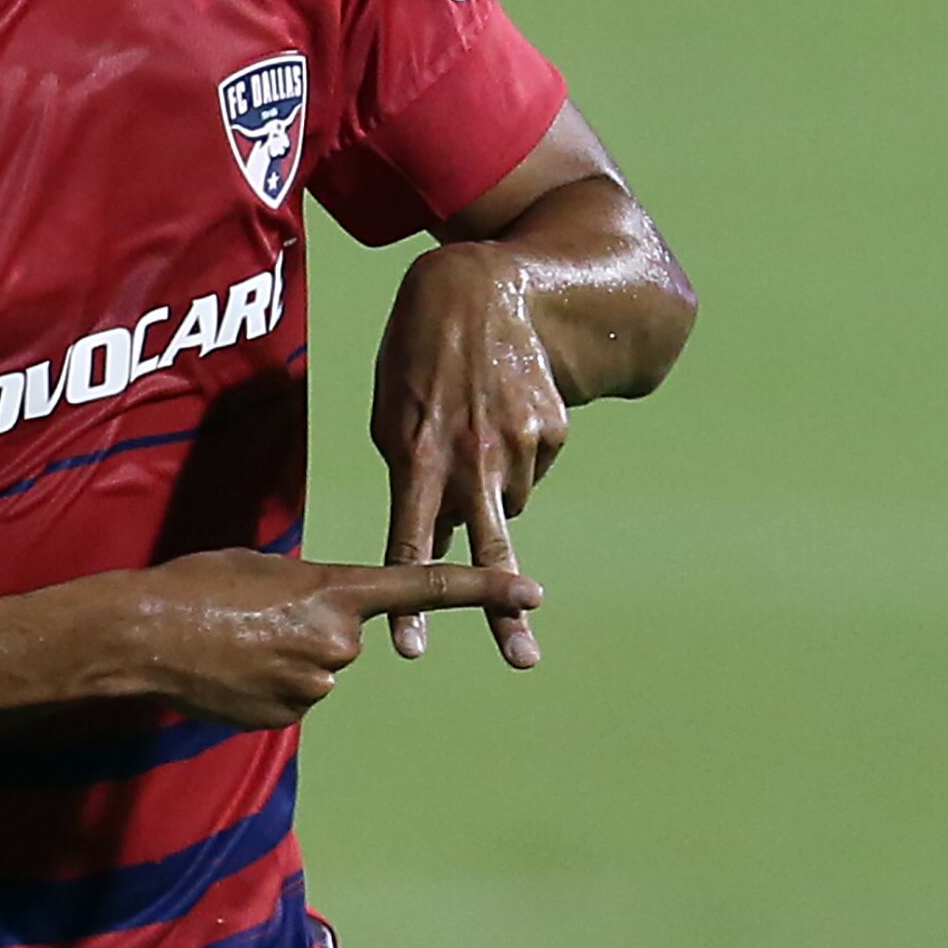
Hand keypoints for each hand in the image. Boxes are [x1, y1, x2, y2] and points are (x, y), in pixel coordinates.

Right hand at [124, 549, 542, 728]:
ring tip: (233, 642)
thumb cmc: (198, 585)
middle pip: (346, 636)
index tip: (531, 592)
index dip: (483, 590)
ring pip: (316, 669)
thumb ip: (310, 589)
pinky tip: (229, 671)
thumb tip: (323, 615)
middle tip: (254, 616)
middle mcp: (337, 643)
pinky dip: (266, 684)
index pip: (423, 588)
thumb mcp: (264, 567)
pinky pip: (291, 697)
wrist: (145, 636)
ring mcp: (314, 687)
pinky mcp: (287, 719)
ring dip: (284, 658)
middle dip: (311, 628)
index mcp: (335, 591)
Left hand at [369, 243, 567, 667]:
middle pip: (488, 549)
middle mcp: (472, 456)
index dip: (412, 600)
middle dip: (502, 613)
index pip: (412, 542)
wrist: (485, 286)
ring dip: (491, 486)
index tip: (411, 648)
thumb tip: (441, 526)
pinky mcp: (554, 428)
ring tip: (475, 425)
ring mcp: (520, 444)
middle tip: (522, 661)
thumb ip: (409, 469)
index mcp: (418, 454)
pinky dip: (517, 450)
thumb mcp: (393, 406)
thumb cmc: (421, 351)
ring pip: (507, 500)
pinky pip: (532, 465)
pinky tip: (504, 406)